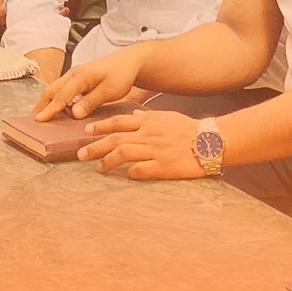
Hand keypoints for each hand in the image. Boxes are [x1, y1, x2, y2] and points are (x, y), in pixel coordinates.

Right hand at [32, 45, 144, 119]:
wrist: (129, 61)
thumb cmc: (121, 74)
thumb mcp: (108, 91)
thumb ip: (90, 102)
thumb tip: (74, 114)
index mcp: (80, 77)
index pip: (61, 96)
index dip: (50, 109)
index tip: (39, 119)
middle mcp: (73, 74)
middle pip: (52, 90)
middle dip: (41, 104)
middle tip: (33, 119)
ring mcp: (74, 75)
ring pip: (55, 88)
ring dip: (46, 101)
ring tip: (39, 114)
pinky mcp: (78, 78)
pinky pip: (61, 88)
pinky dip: (54, 97)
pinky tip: (55, 107)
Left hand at [76, 108, 203, 179]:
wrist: (210, 141)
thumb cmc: (189, 128)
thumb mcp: (168, 116)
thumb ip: (149, 116)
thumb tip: (135, 115)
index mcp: (149, 121)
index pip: (118, 122)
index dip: (100, 126)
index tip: (86, 131)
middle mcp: (148, 134)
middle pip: (115, 139)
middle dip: (95, 146)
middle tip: (80, 154)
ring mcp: (155, 150)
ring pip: (124, 154)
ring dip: (107, 161)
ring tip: (98, 168)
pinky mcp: (163, 167)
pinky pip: (141, 170)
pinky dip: (130, 173)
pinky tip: (125, 175)